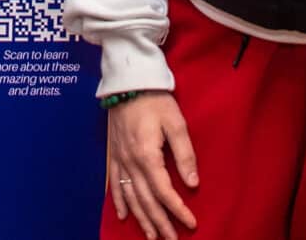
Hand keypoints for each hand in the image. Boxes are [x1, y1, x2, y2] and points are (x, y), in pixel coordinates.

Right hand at [105, 92, 197, 239]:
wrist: (128, 81)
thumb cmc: (155, 100)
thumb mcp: (176, 123)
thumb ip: (184, 153)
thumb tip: (192, 182)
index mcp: (147, 156)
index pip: (164, 191)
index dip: (177, 209)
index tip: (191, 223)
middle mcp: (131, 162)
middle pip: (146, 200)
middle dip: (160, 222)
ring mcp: (120, 159)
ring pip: (130, 196)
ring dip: (141, 218)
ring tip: (151, 236)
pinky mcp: (113, 154)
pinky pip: (114, 184)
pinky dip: (119, 202)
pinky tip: (124, 215)